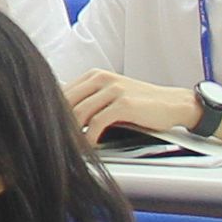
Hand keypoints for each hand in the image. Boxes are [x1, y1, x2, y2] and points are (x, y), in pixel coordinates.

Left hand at [65, 67, 200, 138]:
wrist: (173, 103)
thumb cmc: (142, 104)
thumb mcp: (112, 95)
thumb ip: (89, 101)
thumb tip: (63, 117)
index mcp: (95, 75)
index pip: (63, 92)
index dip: (52, 111)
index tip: (48, 127)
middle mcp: (102, 78)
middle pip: (67, 101)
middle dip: (59, 123)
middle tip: (55, 141)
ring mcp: (113, 90)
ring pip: (79, 112)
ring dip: (73, 132)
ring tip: (71, 146)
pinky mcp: (124, 104)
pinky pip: (97, 122)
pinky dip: (90, 137)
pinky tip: (90, 146)